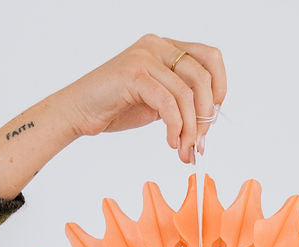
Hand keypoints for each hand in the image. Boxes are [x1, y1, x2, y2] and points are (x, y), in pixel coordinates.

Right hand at [59, 34, 226, 163]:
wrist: (78, 112)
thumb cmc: (114, 107)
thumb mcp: (156, 101)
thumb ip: (179, 103)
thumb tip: (207, 125)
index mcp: (165, 48)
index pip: (210, 57)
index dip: (219, 88)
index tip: (212, 118)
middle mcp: (157, 46)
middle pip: (203, 76)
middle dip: (206, 115)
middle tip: (199, 142)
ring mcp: (145, 57)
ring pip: (187, 93)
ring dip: (191, 128)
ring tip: (184, 149)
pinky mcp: (134, 74)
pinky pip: (168, 103)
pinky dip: (175, 127)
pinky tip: (171, 142)